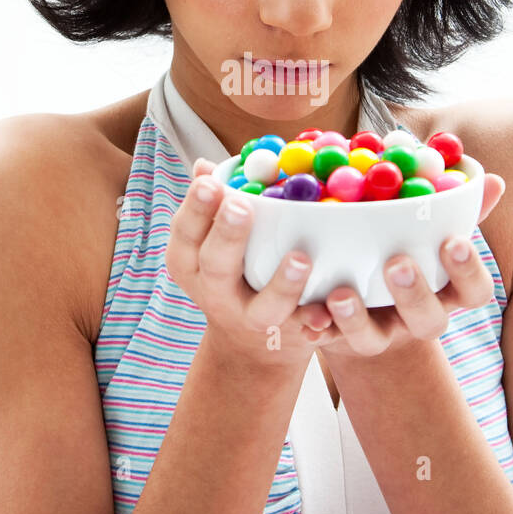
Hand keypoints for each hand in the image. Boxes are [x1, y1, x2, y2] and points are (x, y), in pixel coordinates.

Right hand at [165, 158, 335, 368]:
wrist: (249, 347)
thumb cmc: (232, 273)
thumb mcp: (209, 245)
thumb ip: (212, 207)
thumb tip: (205, 166)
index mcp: (192, 264)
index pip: (184, 234)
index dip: (194, 210)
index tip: (209, 183)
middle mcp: (216, 294)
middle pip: (216, 267)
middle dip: (227, 236)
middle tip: (241, 207)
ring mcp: (252, 319)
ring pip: (265, 307)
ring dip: (282, 285)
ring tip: (299, 258)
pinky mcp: (288, 335)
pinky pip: (305, 330)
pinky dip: (317, 322)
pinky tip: (327, 312)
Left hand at [312, 172, 506, 359]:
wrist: (359, 301)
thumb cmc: (402, 253)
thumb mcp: (429, 233)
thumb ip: (457, 211)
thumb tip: (493, 181)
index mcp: (445, 293)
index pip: (474, 291)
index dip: (468, 271)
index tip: (454, 241)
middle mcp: (415, 319)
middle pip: (428, 321)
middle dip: (414, 294)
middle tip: (397, 263)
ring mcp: (377, 335)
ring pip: (372, 340)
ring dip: (356, 318)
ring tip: (339, 293)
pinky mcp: (337, 339)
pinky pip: (326, 340)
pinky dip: (316, 328)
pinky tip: (306, 318)